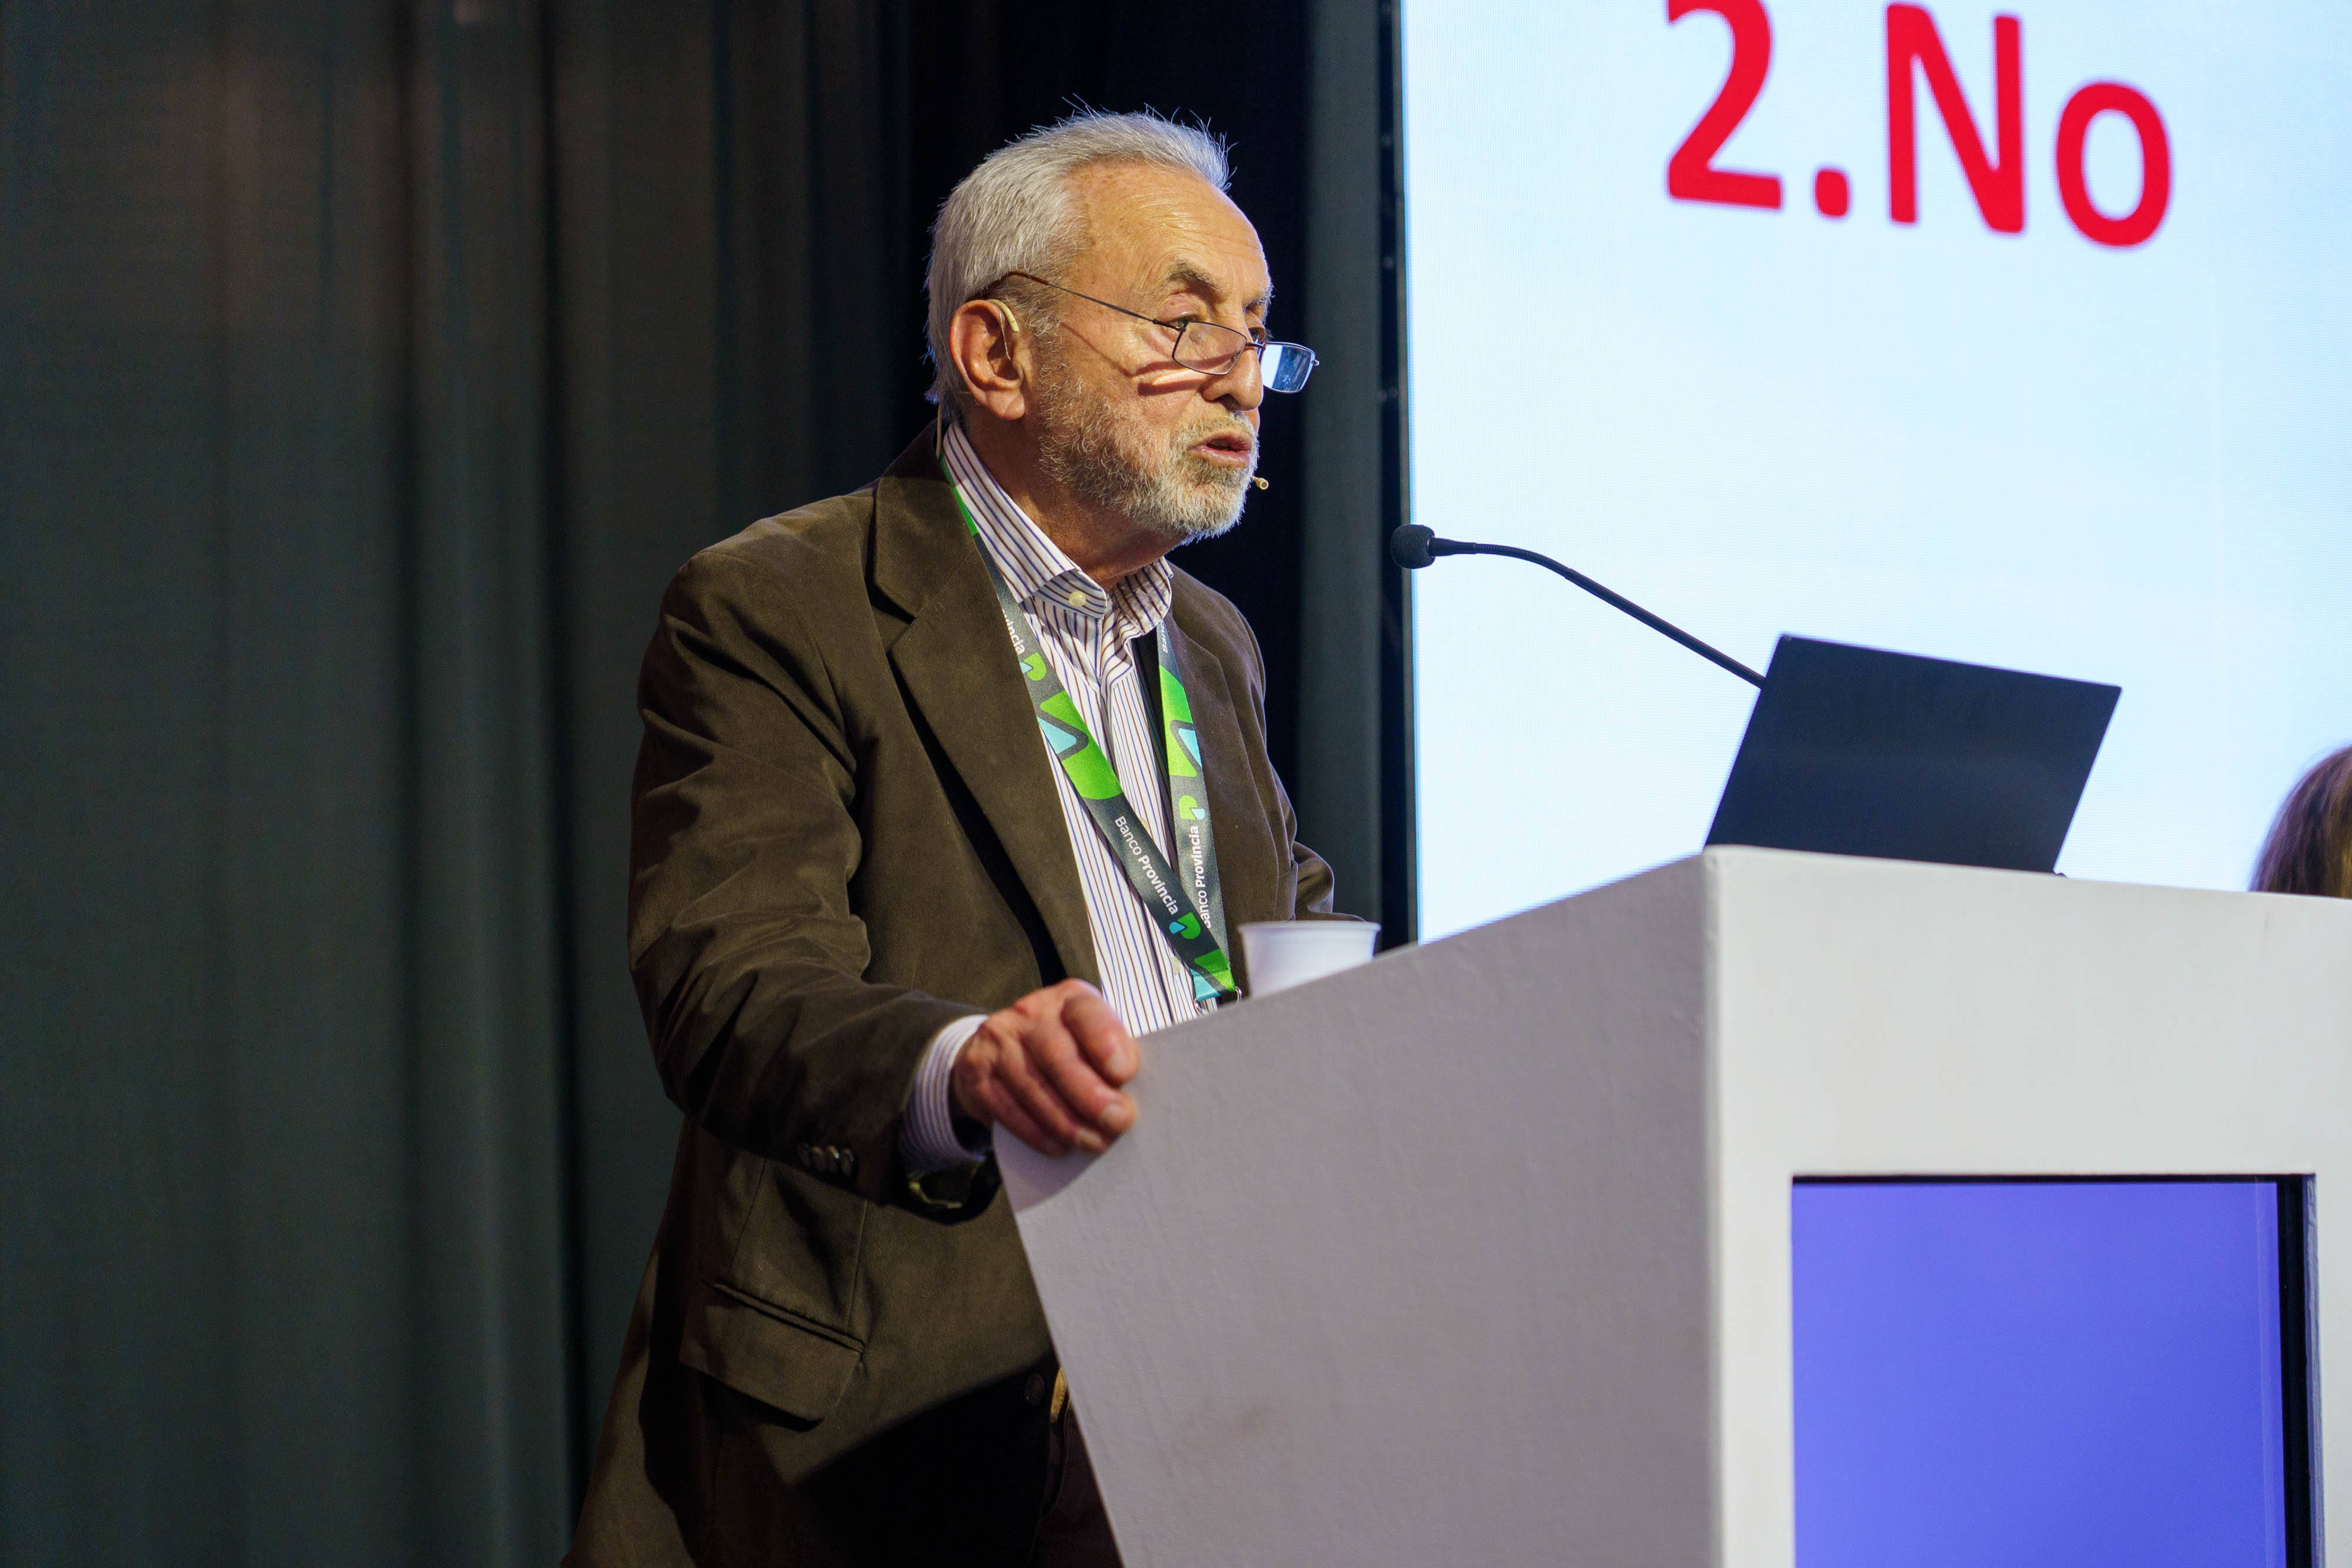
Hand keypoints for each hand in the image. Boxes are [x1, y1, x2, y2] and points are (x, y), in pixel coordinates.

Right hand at [951, 979, 1138, 1156]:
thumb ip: (1108, 1059)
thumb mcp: (1088, 1039)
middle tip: (1118, 1122)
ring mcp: (998, 1040)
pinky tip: (1058, 1146)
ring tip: (1094, 1142)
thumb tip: (1130, 1100)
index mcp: (1068, 999)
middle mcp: (1030, 1012)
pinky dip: (1035, 1132)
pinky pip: (1006, 1107)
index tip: (1125, 1074)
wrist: (998, 1050)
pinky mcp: (976, 1070)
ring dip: (1067, 1122)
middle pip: (1058, 1056)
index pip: (1086, 1014)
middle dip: (1091, 1095)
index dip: (1106, 1042)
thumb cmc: (1064, 1048)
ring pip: (1032, 1086)